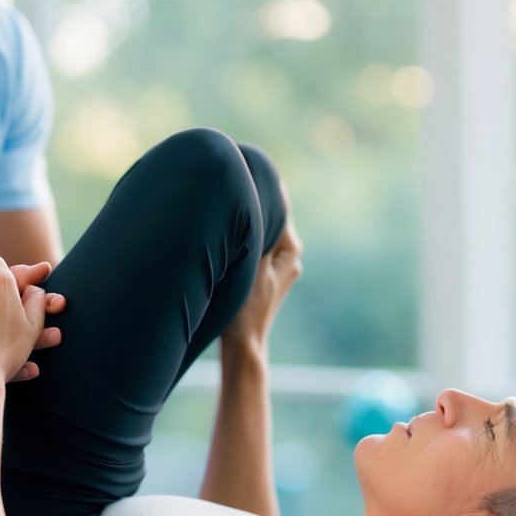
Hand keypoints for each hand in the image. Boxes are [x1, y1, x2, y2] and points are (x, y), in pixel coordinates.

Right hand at [223, 200, 302, 351]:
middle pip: (269, 218)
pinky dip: (243, 240)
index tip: (241, 171)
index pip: (277, 207)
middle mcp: (289, 255)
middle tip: (228, 187)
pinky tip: (227, 236)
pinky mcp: (265, 275)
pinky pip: (254, 247)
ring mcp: (277, 265)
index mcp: (290, 249)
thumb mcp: (251, 264)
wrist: (243, 344)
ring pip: (260, 232)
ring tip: (225, 209)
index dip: (259, 189)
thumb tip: (262, 198)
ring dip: (245, 224)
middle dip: (251, 205)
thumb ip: (259, 231)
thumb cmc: (245, 308)